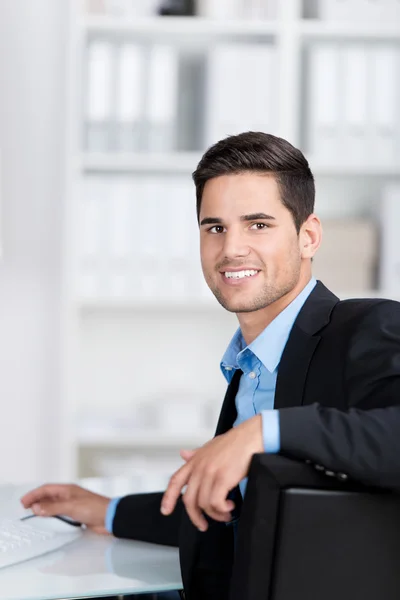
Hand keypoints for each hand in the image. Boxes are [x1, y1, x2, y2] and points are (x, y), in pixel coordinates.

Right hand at [20, 484, 110, 534]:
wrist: (110, 517)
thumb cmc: (95, 507)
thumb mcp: (71, 507)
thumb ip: (53, 508)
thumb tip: (38, 508)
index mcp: (68, 490)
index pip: (46, 489)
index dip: (34, 494)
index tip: (24, 501)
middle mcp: (69, 496)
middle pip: (48, 497)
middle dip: (36, 501)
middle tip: (25, 508)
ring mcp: (72, 505)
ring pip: (53, 506)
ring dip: (43, 509)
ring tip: (33, 514)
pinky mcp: (75, 515)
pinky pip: (59, 515)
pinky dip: (51, 517)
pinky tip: (48, 521)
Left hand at [161, 415, 262, 530]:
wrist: (251, 436)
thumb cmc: (235, 442)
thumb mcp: (211, 446)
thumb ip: (196, 454)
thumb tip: (183, 454)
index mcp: (195, 461)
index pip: (175, 480)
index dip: (168, 497)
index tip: (165, 511)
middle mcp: (200, 467)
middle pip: (189, 499)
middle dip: (195, 517)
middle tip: (203, 525)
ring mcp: (210, 473)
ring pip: (204, 504)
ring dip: (216, 514)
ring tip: (226, 512)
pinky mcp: (222, 478)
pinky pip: (216, 503)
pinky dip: (223, 509)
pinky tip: (230, 506)